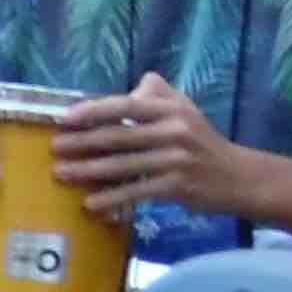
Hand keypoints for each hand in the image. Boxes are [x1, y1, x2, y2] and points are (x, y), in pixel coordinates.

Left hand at [50, 73, 241, 224]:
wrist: (237, 176)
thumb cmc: (202, 142)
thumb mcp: (185, 110)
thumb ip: (158, 95)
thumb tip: (131, 88)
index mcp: (171, 109)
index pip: (125, 105)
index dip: (93, 111)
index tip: (65, 118)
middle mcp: (174, 131)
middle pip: (119, 136)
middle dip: (82, 143)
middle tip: (55, 148)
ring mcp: (175, 160)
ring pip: (123, 165)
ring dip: (88, 171)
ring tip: (61, 173)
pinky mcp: (176, 186)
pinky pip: (136, 192)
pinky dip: (111, 198)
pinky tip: (90, 203)